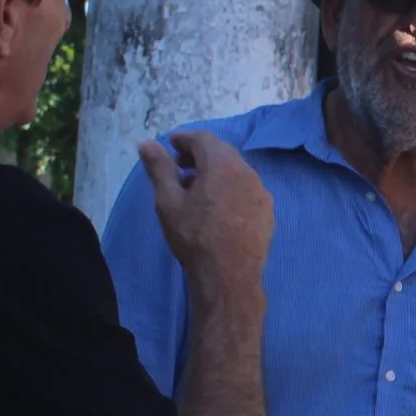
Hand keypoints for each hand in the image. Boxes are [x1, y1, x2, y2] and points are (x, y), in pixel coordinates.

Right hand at [140, 130, 272, 292]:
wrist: (229, 276)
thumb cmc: (194, 237)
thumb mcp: (168, 202)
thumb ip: (159, 169)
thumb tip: (147, 144)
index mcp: (223, 165)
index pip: (204, 139)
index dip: (185, 139)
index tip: (171, 146)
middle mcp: (248, 173)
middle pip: (222, 153)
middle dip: (200, 155)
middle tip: (180, 168)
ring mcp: (262, 193)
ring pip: (236, 172)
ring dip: (216, 173)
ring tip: (196, 191)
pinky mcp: (268, 212)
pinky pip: (247, 191)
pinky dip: (231, 190)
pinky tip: (218, 209)